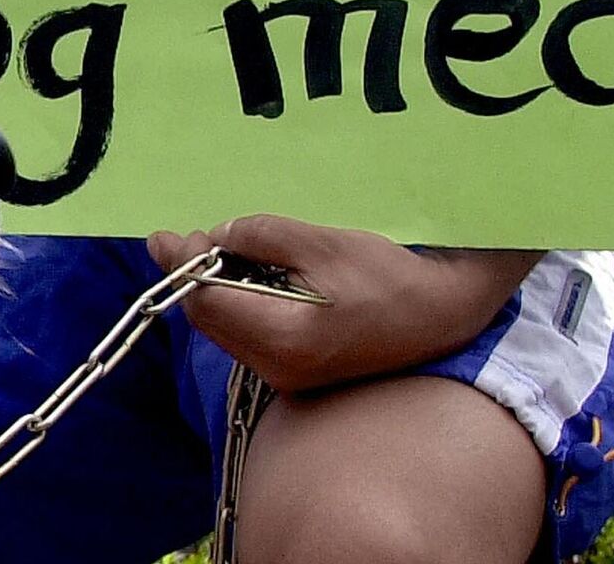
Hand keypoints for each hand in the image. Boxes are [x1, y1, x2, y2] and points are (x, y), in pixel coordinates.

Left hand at [146, 215, 540, 393]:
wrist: (446, 316)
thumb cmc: (391, 275)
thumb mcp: (322, 241)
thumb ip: (261, 236)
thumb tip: (217, 236)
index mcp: (285, 338)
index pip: (206, 304)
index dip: (182, 267)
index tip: (166, 237)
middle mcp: (280, 369)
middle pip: (210, 322)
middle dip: (194, 279)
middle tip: (187, 238)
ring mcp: (289, 377)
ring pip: (228, 331)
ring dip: (217, 292)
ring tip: (220, 252)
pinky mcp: (299, 374)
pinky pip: (251, 337)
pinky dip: (242, 306)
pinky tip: (251, 278)